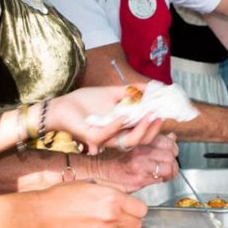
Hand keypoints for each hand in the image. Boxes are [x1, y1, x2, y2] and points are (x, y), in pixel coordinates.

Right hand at [29, 180, 146, 227]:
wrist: (42, 213)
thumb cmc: (63, 195)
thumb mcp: (91, 182)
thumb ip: (114, 188)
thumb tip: (127, 194)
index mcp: (113, 199)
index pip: (142, 209)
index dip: (136, 208)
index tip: (131, 207)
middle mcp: (112, 217)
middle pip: (138, 225)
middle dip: (132, 220)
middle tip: (122, 216)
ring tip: (109, 224)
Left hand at [47, 86, 163, 154]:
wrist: (62, 106)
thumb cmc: (85, 101)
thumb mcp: (113, 92)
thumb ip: (132, 90)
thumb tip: (153, 85)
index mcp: (123, 128)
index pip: (145, 132)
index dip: (156, 124)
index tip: (165, 111)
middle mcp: (116, 136)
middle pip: (141, 140)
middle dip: (153, 129)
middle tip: (159, 114)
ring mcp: (106, 139)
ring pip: (129, 141)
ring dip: (142, 129)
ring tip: (149, 114)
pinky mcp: (93, 138)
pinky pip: (109, 135)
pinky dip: (117, 125)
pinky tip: (124, 115)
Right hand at [98, 134, 179, 191]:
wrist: (96, 170)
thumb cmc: (111, 157)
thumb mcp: (131, 142)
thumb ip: (152, 139)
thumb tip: (171, 137)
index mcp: (140, 139)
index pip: (169, 141)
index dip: (172, 148)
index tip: (170, 151)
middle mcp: (141, 151)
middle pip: (171, 154)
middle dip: (172, 160)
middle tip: (169, 163)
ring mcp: (141, 165)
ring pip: (170, 166)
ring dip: (171, 170)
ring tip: (166, 171)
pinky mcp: (140, 179)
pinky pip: (161, 178)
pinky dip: (164, 178)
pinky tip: (160, 178)